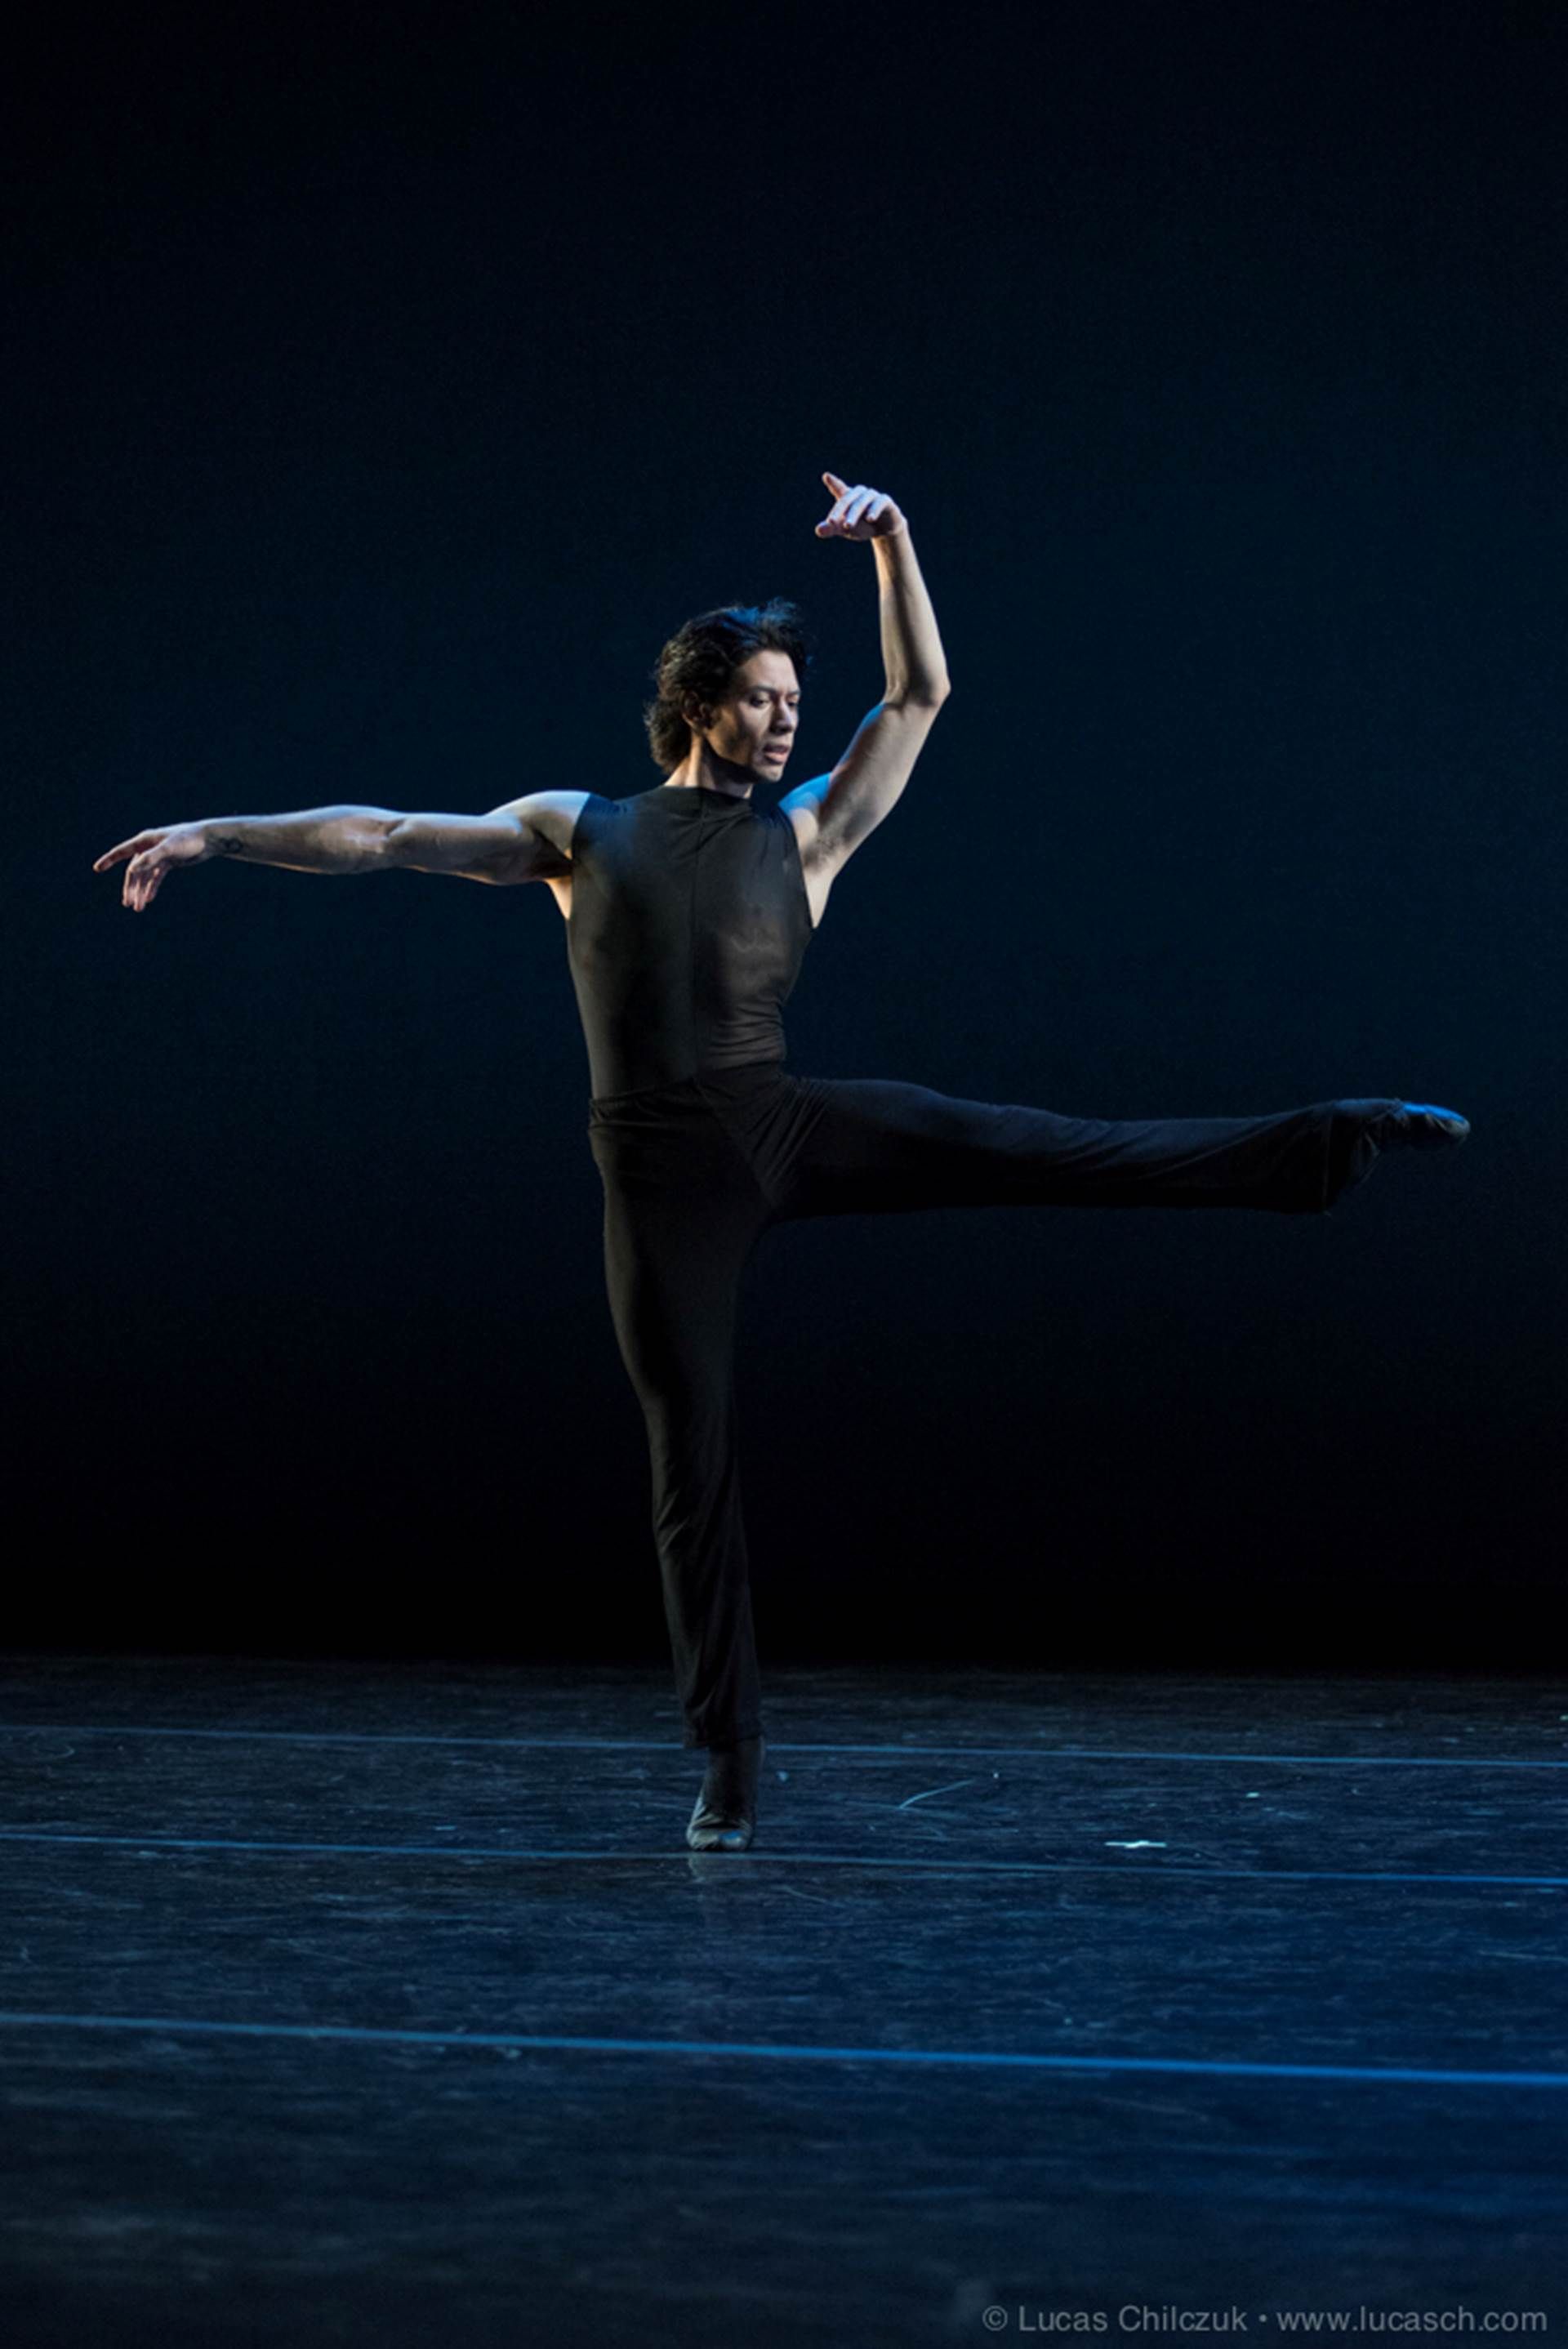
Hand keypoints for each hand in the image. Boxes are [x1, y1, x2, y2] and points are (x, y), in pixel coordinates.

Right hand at [92, 821, 211, 911]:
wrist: (208, 840)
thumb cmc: (188, 840)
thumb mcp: (169, 849)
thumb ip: (151, 858)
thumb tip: (133, 868)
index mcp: (144, 841)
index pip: (121, 851)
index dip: (108, 859)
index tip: (97, 868)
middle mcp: (148, 848)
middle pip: (134, 871)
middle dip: (131, 888)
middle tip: (128, 904)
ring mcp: (158, 856)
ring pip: (144, 876)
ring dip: (140, 891)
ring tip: (138, 908)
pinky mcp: (168, 862)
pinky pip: (155, 877)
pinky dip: (151, 888)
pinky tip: (148, 899)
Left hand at [814, 471, 905, 539]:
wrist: (885, 530)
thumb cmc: (862, 526)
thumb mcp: (845, 529)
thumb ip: (832, 529)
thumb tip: (818, 530)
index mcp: (848, 498)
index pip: (839, 489)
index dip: (834, 483)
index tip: (827, 476)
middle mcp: (860, 494)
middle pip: (848, 499)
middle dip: (839, 511)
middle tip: (831, 523)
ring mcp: (874, 496)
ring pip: (862, 501)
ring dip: (854, 513)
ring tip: (847, 526)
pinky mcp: (886, 502)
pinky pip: (880, 502)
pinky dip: (874, 510)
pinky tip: (870, 518)